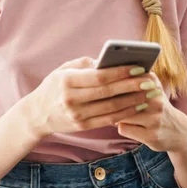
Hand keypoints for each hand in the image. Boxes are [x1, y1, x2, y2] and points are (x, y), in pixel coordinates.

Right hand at [25, 57, 152, 138]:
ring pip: (111, 108)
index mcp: (67, 81)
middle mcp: (71, 99)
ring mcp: (77, 115)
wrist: (36, 114)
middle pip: (108, 92)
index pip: (99, 77)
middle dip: (132, 86)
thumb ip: (87, 64)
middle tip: (150, 80)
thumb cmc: (55, 85)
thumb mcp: (64, 69)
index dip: (121, 73)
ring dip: (133, 100)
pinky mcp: (82, 126)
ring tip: (149, 93)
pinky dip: (126, 113)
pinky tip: (139, 105)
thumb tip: (111, 61)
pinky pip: (109, 119)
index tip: (139, 68)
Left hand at [115, 72, 186, 152]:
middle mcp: (157, 100)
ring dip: (116, 115)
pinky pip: (123, 128)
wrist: (179, 131)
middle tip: (108, 103)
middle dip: (112, 100)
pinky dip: (122, 127)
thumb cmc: (157, 107)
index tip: (108, 83)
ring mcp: (155, 119)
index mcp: (154, 84)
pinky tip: (128, 126)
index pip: (128, 79)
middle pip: (122, 97)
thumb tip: (108, 74)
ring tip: (118, 114)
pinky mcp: (151, 136)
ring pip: (121, 114)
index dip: (115, 82)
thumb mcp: (152, 88)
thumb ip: (135, 79)